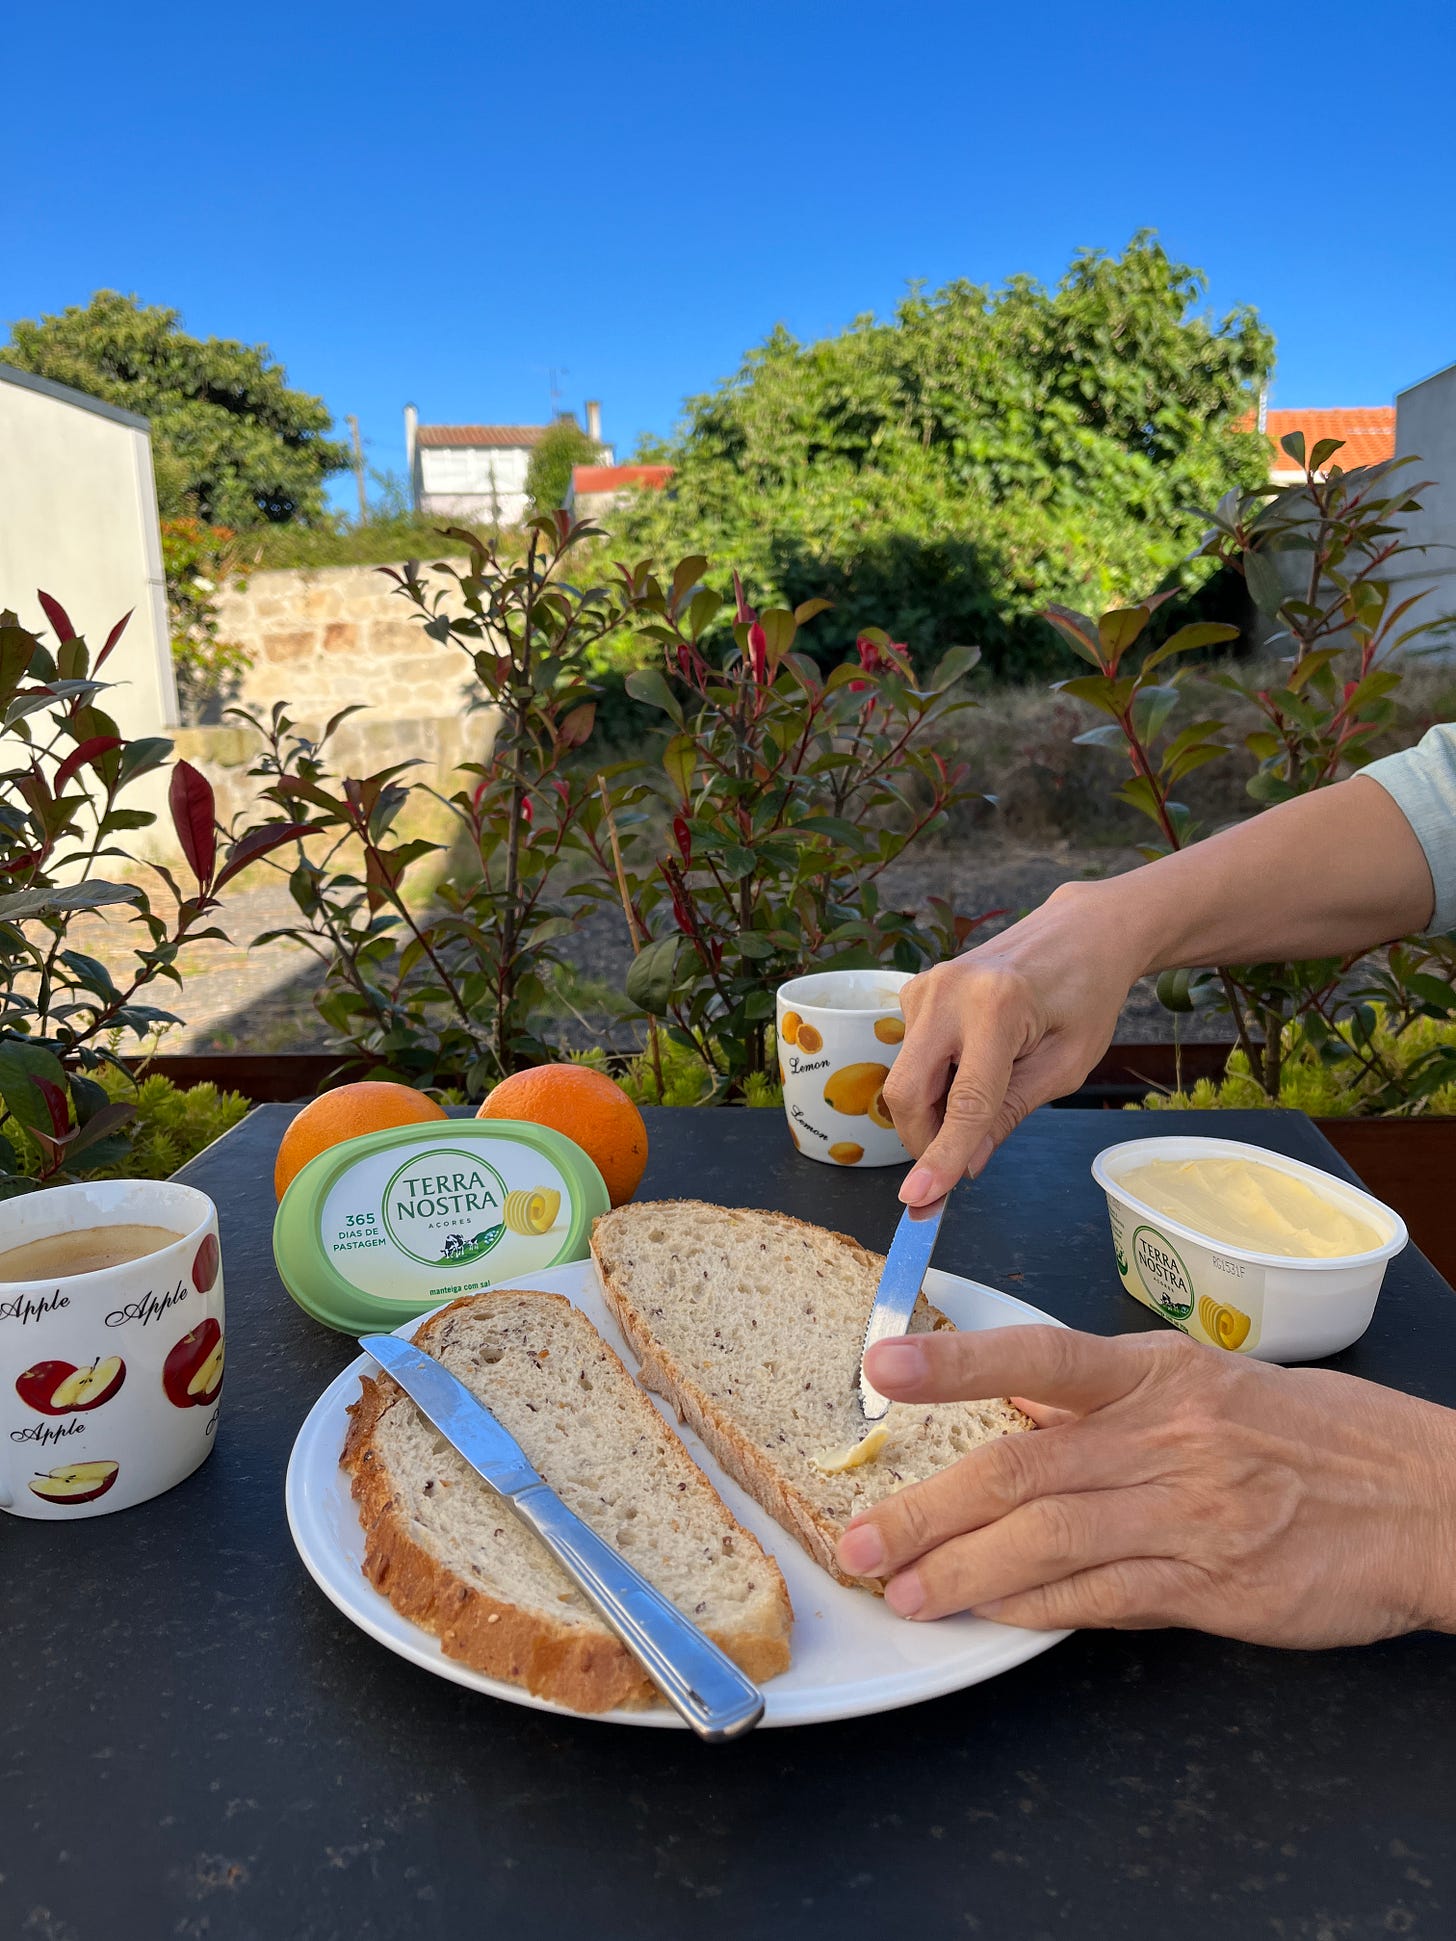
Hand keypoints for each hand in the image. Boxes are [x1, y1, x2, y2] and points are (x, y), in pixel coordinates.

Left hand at [834, 1326, 1455, 1646]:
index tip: (880, 1366)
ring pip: (1049, 1542)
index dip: (956, 1363)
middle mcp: (1167, 1437)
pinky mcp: (1212, 1587)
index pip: (1041, 1357)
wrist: (1424, 1501)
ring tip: (905, 1592)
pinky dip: (1037, 1609)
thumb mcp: (1209, 1383)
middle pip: (1022, 1469)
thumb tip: (1013, 1405)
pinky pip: (1103, 1600)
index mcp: (1161, 1372)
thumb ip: (1110, 1397)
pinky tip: (991, 1615)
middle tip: (863, 1541)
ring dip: (964, 1572)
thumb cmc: (1314, 1433)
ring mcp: (1189, 1515)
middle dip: (928, 1508)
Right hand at [883, 881, 1145, 1205]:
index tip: (920, 1199)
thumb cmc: (1085, 996)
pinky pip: (910, 1055)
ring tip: (986, 1097)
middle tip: (952, 1169)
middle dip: (923, 1141)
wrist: (1080, 932)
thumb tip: (967, 1163)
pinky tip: (972, 1065)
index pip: (963, 1101)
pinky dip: (934, 1080)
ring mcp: (926, 986)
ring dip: (933, 1109)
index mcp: (998, 1007)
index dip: (942, 1157)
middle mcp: (949, 991)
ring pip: (906, 1077)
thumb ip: (1011, 1112)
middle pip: (907, 1090)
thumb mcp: (1066, 1066)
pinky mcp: (915, 989)